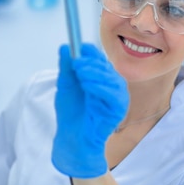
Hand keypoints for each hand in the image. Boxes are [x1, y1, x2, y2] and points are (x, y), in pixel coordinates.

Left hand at [52, 43, 128, 177]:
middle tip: (76, 62)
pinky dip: (101, 88)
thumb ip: (66, 67)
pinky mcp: (119, 109)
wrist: (72, 138)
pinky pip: (114, 95)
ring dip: (95, 74)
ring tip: (79, 72)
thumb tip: (64, 47)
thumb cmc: (70, 113)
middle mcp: (111, 85)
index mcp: (100, 77)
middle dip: (91, 62)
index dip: (91, 52)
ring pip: (111, 79)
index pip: (99, 60)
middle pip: (106, 67)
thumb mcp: (65, 86)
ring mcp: (117, 97)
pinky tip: (88, 86)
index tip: (80, 47)